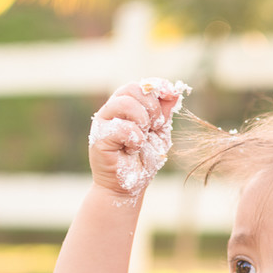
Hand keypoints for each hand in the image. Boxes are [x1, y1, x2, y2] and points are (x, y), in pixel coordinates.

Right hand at [88, 78, 187, 196]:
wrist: (129, 187)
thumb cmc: (142, 160)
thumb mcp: (160, 134)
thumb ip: (164, 114)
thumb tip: (174, 92)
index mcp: (126, 106)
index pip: (140, 85)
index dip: (158, 86)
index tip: (172, 94)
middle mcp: (112, 110)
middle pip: (131, 88)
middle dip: (152, 106)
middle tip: (156, 126)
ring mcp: (103, 122)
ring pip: (124, 103)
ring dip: (142, 120)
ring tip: (143, 137)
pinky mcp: (98, 137)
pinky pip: (121, 127)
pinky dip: (135, 138)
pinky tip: (133, 149)